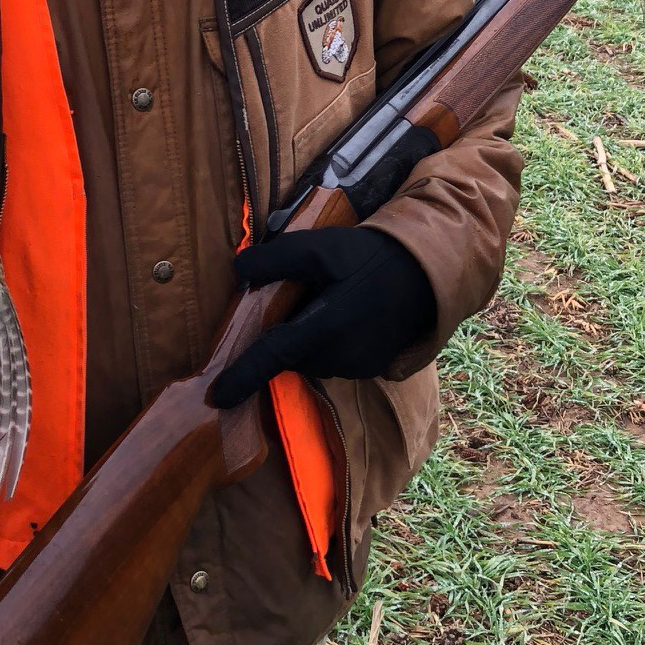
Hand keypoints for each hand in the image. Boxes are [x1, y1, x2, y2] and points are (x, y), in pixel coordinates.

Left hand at [211, 226, 437, 408]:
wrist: (426, 274)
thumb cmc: (369, 257)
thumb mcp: (322, 248)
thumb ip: (277, 259)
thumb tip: (239, 271)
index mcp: (325, 329)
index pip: (272, 357)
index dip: (243, 377)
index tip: (218, 397)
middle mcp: (340, 357)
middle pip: (290, 356)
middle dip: (284, 335)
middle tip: (297, 299)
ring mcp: (357, 368)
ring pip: (312, 359)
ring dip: (307, 339)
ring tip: (326, 303)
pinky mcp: (371, 369)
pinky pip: (335, 360)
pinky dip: (329, 343)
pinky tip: (344, 315)